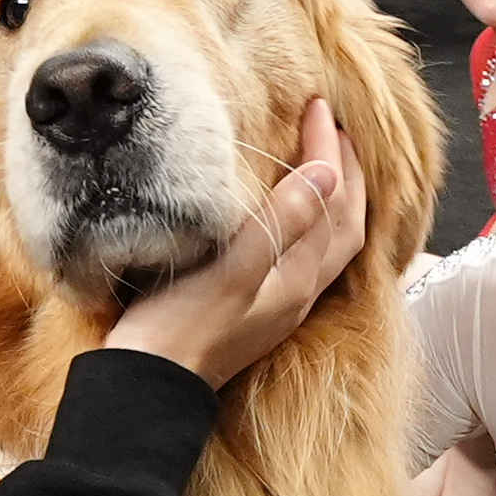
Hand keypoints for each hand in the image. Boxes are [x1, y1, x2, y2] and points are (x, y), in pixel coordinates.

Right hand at [110, 96, 370, 378]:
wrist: (149, 389)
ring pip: (328, 241)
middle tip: (334, 127)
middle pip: (344, 223)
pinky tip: (292, 214)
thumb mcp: (231, 270)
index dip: (329, 151)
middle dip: (347, 172)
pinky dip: (311, 221)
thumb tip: (328, 174)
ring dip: (335, 197)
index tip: (318, 106)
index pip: (333, 202)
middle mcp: (299, 292)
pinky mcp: (258, 311)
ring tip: (325, 161)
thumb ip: (281, 222)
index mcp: (298, 279)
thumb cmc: (179, 328)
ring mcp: (281, 304)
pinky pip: (306, 255)